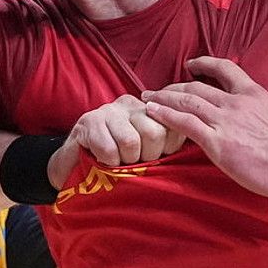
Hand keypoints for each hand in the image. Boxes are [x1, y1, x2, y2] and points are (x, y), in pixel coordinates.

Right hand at [47, 94, 184, 185]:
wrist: (74, 162)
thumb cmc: (117, 159)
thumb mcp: (146, 148)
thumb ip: (167, 142)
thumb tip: (192, 142)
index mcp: (149, 107)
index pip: (173, 123)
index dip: (169, 147)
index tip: (158, 157)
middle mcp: (130, 104)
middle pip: (154, 131)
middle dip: (149, 157)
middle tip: (136, 163)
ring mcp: (108, 111)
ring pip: (131, 141)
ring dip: (127, 161)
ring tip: (120, 162)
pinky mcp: (88, 123)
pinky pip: (109, 150)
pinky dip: (109, 163)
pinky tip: (103, 161)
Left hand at [143, 58, 267, 200]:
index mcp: (254, 94)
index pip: (225, 69)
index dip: (205, 64)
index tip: (191, 64)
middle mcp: (235, 102)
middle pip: (197, 86)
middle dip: (174, 86)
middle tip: (158, 90)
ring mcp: (224, 121)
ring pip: (186, 102)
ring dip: (164, 98)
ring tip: (147, 99)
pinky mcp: (216, 142)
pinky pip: (184, 124)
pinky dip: (165, 115)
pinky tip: (152, 113)